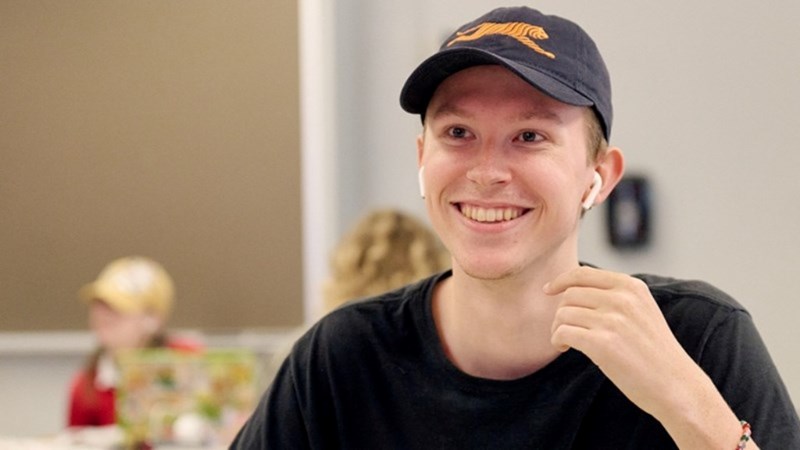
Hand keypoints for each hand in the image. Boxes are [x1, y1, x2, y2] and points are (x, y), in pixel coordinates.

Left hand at [545, 266, 759, 448]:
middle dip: (561, 312)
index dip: (560, 281)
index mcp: (631, 287)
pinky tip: (565, 348)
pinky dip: (557, 340)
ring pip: (563, 314)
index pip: (582, 274)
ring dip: (557, 328)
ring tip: (567, 342)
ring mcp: (613, 320)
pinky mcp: (602, 343)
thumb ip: (614, 296)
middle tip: (566, 330)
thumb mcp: (641, 311)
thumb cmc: (654, 353)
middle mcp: (622, 298)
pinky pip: (562, 333)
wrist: (676, 386)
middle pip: (569, 295)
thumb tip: (571, 289)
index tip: (548, 291)